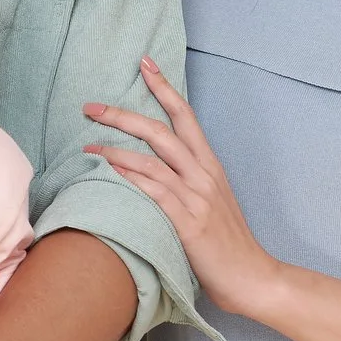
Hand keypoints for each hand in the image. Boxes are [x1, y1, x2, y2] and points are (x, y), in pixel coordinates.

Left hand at [83, 57, 281, 315]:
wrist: (253, 277)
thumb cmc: (227, 245)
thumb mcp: (210, 204)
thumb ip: (187, 184)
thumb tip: (153, 173)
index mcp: (210, 166)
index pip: (186, 116)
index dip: (165, 88)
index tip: (145, 64)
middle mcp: (204, 174)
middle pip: (162, 130)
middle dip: (124, 114)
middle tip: (92, 106)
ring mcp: (197, 197)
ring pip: (152, 159)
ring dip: (116, 149)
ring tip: (87, 144)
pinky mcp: (188, 222)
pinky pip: (154, 191)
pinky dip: (129, 178)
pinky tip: (108, 171)